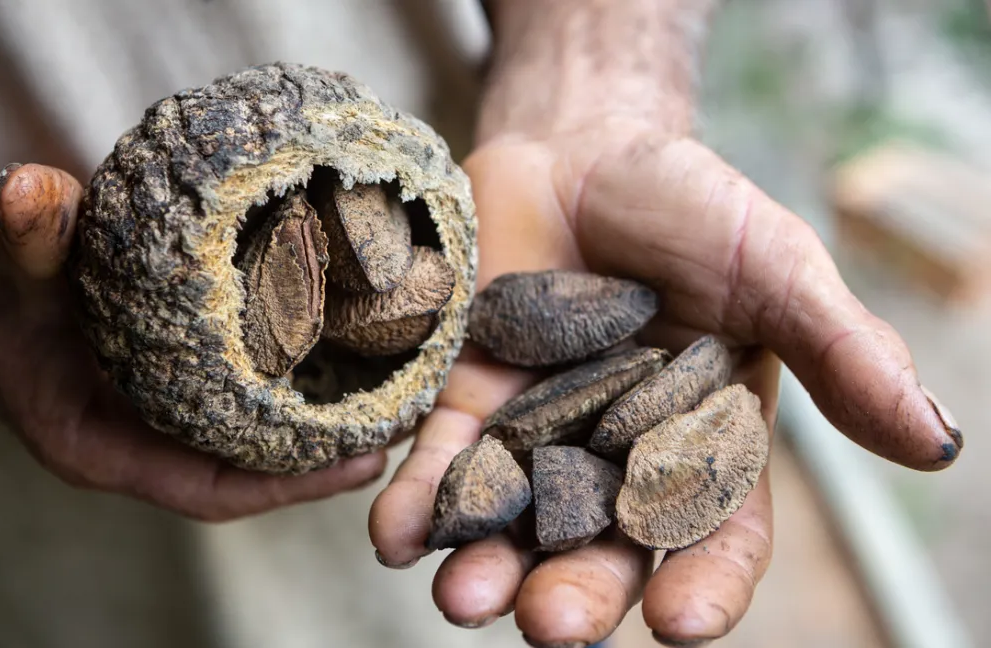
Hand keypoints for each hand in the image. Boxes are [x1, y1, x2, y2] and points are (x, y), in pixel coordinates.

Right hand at [0, 163, 386, 519]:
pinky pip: (237, 394)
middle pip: (244, 469)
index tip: (361, 462)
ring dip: (315, 422)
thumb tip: (35, 192)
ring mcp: (151, 411)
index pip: (208, 491)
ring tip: (393, 394)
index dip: (288, 485)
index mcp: (97, 446)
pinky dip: (287, 382)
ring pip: (246, 435)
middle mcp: (133, 440)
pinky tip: (340, 353)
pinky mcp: (164, 377)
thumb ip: (24, 237)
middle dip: (322, 457)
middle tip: (404, 423)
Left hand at [369, 119, 961, 645]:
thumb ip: (842, 351)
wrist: (581, 148)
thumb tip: (938, 442)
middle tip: (550, 625)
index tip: (680, 623)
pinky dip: (417, 500)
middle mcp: (614, 459)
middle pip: (600, 549)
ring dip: (484, 568)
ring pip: (512, 524)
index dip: (703, 584)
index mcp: (702, 445)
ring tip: (463, 598)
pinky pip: (438, 461)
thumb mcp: (775, 269)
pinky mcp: (461, 402)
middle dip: (576, 593)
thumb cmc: (691, 207)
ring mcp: (533, 437)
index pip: (711, 537)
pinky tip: (396, 534)